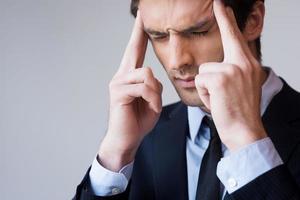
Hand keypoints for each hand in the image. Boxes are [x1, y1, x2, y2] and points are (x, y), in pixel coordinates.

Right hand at [98, 12, 162, 171]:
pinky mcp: (118, 92)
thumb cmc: (138, 120)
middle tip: (141, 13)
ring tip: (152, 105)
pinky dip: (152, 99)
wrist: (126, 140)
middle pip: (134, 50)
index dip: (138, 34)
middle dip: (138, 32)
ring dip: (156, 92)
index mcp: (130, 77)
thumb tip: (153, 78)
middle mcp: (121, 76)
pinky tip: (150, 108)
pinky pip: (144, 87)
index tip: (140, 18)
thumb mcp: (152, 100)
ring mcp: (118, 83)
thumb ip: (153, 86)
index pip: (135, 51)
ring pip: (146, 74)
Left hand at [195, 0, 266, 150]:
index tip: (223, 5)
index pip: (237, 38)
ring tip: (218, 98)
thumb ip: (233, 70)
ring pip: (204, 68)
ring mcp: (233, 69)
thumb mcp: (242, 86)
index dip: (229, 20)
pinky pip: (200, 80)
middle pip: (227, 37)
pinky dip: (203, 93)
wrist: (245, 131)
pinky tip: (215, 101)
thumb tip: (218, 63)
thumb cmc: (239, 111)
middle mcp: (244, 63)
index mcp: (249, 65)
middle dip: (223, 19)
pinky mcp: (220, 79)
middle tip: (218, 1)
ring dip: (206, 85)